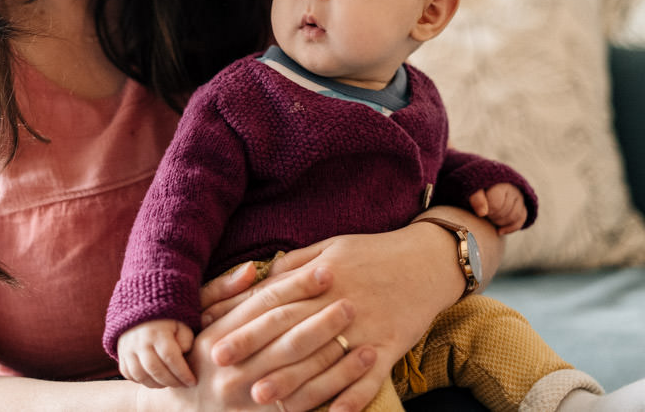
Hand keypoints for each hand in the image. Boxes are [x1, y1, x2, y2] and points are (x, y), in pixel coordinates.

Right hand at [117, 319, 195, 387]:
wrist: (142, 310)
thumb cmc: (167, 321)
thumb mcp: (181, 325)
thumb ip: (186, 340)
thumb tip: (183, 355)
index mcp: (158, 332)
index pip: (170, 357)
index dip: (182, 373)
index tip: (192, 381)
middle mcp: (140, 340)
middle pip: (154, 369)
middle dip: (170, 381)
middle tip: (181, 384)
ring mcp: (127, 348)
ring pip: (140, 374)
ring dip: (156, 384)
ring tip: (168, 383)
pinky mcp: (121, 353)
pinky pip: (128, 373)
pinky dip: (140, 381)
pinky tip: (153, 380)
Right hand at [145, 262, 372, 410]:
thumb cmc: (198, 356)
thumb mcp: (199, 321)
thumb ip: (224, 293)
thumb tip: (252, 268)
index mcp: (217, 337)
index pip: (264, 306)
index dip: (297, 286)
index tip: (326, 271)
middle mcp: (233, 368)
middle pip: (286, 336)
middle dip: (321, 315)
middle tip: (350, 299)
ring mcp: (250, 396)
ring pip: (301, 370)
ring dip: (336, 348)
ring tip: (360, 327)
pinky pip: (310, 400)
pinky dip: (339, 382)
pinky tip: (362, 363)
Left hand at [198, 216, 480, 411]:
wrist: (428, 260)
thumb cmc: (373, 252)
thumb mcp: (330, 247)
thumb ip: (294, 266)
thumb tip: (258, 279)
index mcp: (322, 277)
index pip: (275, 305)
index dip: (243, 326)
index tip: (216, 345)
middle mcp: (340, 304)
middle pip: (293, 335)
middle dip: (258, 358)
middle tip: (227, 379)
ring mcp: (366, 327)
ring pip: (325, 361)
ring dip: (295, 383)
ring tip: (265, 399)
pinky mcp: (391, 347)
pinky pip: (370, 378)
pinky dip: (351, 397)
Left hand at [469, 183, 526, 233]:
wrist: (484, 187)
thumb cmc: (477, 190)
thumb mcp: (473, 191)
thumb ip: (476, 199)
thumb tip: (482, 213)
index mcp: (500, 183)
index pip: (496, 204)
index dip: (486, 210)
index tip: (480, 209)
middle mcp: (513, 189)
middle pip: (506, 211)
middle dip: (493, 216)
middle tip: (484, 214)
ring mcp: (519, 198)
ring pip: (515, 216)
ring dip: (500, 222)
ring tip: (490, 218)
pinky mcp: (523, 206)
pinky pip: (521, 220)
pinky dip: (510, 228)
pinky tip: (499, 231)